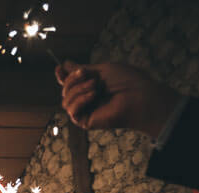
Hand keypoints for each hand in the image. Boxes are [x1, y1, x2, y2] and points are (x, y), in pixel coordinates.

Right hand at [55, 61, 180, 138]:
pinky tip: (93, 95)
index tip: (59, 68)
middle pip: (65, 90)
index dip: (62, 76)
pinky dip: (80, 100)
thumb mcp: (102, 69)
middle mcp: (87, 99)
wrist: (139, 96)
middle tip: (87, 73)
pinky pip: (71, 110)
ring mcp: (86, 111)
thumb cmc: (127, 81)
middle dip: (72, 79)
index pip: (69, 83)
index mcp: (91, 86)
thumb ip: (81, 69)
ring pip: (66, 100)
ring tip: (95, 85)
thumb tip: (64, 65)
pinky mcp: (85, 121)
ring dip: (78, 89)